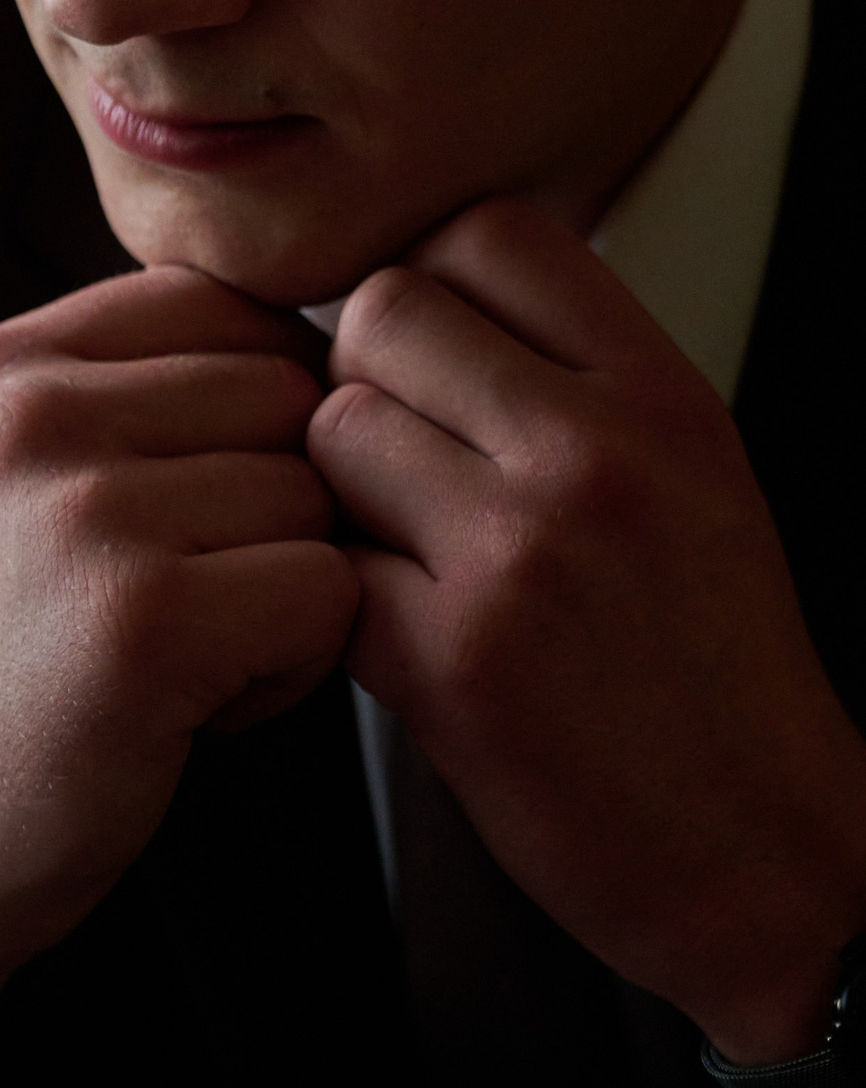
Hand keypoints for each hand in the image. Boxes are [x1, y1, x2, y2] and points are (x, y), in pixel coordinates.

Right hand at [0, 267, 357, 1087]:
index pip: (219, 301)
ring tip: (182, 656)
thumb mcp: (2, 484)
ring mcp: (82, 512)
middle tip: (187, 598)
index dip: (250, 408)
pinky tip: (199, 706)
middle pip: (286, 394)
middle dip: (276, 501)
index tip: (189, 508)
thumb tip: (317, 332)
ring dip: (287, 589)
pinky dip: (292, 666)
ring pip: (317, 494)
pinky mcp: (145, 619)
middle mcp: (28, 416)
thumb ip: (119, 391)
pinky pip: (329, 592)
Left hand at [307, 199, 865, 1063]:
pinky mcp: (453, 660)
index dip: (433, 287)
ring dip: (338, 490)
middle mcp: (598, 453)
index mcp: (662, 395)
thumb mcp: (690, 474)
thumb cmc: (711, 668)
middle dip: (365, 381)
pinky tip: (390, 634)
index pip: (488, 233)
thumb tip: (421, 297)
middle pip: (384, 313)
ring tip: (400, 553)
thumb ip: (571, 377)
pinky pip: (321, 563)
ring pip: (334, 430)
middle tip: (397, 465)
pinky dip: (332, 598)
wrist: (766, 854)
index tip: (435, 361)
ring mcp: (522, 553)